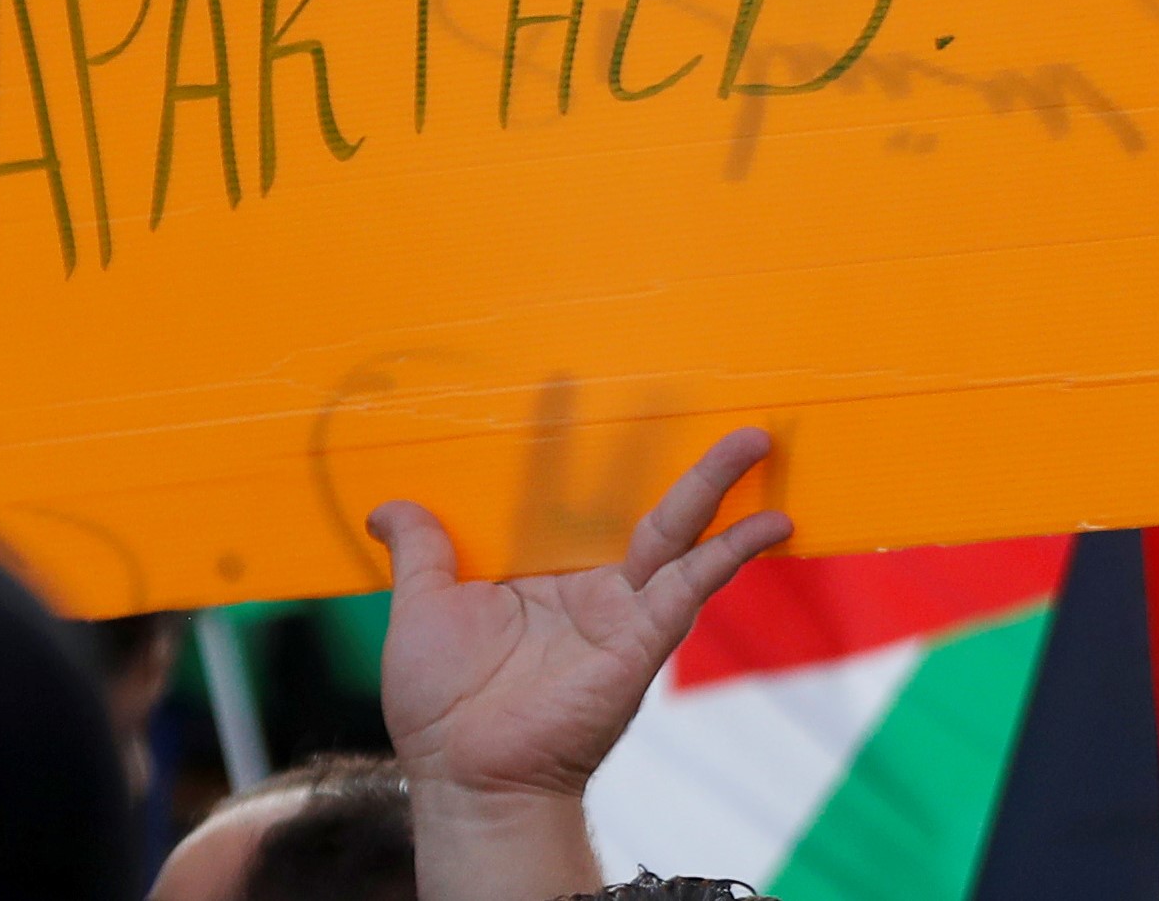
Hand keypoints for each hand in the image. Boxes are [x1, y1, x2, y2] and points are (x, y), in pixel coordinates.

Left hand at [370, 429, 792, 900]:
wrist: (467, 776)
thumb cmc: (440, 707)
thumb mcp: (419, 609)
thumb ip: (420, 552)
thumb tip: (387, 506)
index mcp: (540, 570)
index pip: (567, 491)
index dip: (574, 444)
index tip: (577, 384)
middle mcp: (589, 583)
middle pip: (642, 504)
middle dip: (678, 462)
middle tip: (713, 414)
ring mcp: (622, 608)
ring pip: (679, 532)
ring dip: (719, 487)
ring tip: (755, 443)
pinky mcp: (644, 637)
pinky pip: (694, 584)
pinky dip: (733, 552)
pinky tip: (772, 524)